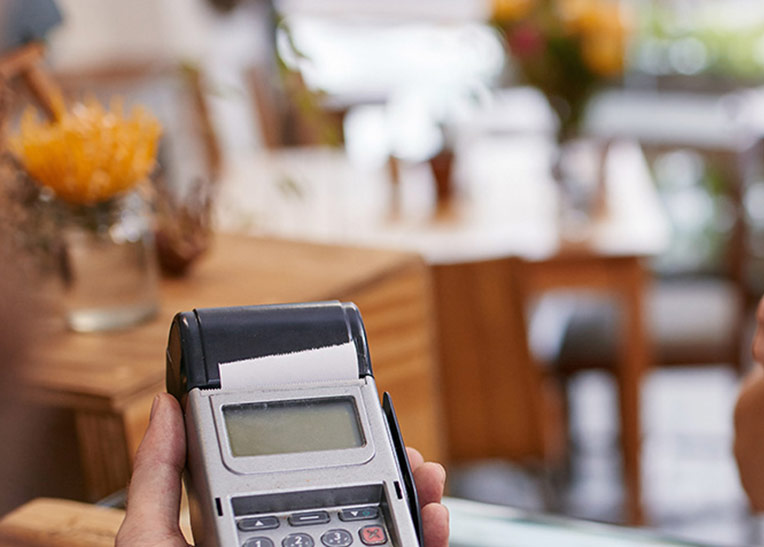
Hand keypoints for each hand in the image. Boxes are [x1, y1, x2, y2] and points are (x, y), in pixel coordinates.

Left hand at [116, 394, 450, 545]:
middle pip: (356, 504)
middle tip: (404, 452)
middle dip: (389, 471)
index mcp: (249, 536)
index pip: (296, 485)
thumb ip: (157, 479)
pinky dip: (425, 539)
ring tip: (426, 480)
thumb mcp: (152, 542)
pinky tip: (430, 522)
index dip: (332, 452)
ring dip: (416, 501)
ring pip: (387, 533)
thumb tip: (164, 411)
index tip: (353, 428)